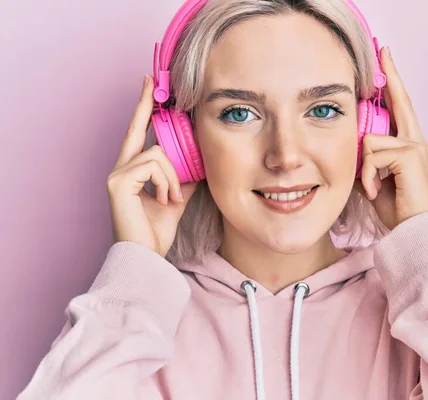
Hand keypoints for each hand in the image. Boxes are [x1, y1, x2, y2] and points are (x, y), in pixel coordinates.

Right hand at [107, 75, 197, 256]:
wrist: (147, 256)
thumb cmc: (157, 231)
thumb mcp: (177, 197)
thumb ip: (183, 177)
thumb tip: (198, 161)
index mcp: (133, 170)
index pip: (138, 133)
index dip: (144, 109)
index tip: (149, 86)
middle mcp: (120, 167)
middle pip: (136, 127)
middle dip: (146, 103)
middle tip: (151, 79)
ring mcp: (116, 173)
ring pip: (157, 154)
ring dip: (174, 177)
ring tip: (173, 198)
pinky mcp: (118, 181)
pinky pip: (153, 166)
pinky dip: (167, 182)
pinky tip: (166, 200)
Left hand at [354, 46, 427, 229]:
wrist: (412, 230)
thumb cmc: (395, 208)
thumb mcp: (374, 177)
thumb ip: (367, 157)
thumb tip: (354, 142)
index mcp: (408, 145)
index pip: (399, 108)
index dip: (393, 84)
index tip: (386, 61)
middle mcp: (415, 141)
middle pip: (399, 101)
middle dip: (391, 76)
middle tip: (384, 50)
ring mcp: (414, 147)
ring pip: (371, 139)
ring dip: (364, 167)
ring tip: (373, 187)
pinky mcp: (410, 155)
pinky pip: (372, 155)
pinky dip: (367, 176)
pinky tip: (376, 191)